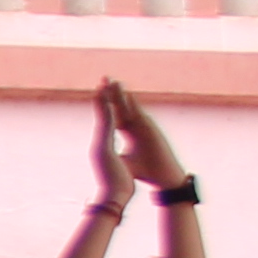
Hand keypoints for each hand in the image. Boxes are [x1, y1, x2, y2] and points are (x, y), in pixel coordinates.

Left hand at [97, 79, 185, 194]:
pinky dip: (133, 106)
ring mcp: (143, 127)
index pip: (113, 115)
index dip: (105, 105)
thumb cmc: (143, 172)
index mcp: (127, 132)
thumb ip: (112, 153)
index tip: (95, 92)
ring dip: (121, 95)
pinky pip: (140, 115)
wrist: (161, 178)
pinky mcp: (150, 131)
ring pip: (129, 108)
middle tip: (103, 78)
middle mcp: (135, 127)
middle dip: (111, 94)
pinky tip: (127, 96)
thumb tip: (101, 153)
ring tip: (113, 82)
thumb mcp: (122, 161)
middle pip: (120, 107)